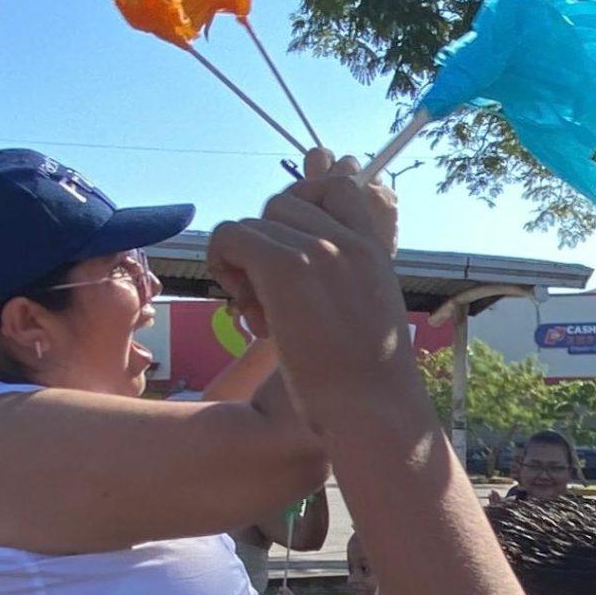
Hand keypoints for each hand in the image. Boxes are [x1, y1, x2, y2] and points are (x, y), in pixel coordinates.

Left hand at [204, 163, 403, 424]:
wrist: (371, 409)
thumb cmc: (368, 381)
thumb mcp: (369, 313)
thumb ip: (346, 280)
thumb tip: (305, 275)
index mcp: (373, 248)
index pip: (337, 185)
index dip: (301, 206)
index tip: (287, 246)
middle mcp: (348, 239)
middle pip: (284, 200)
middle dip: (266, 237)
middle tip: (266, 288)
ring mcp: (318, 248)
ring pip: (254, 220)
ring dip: (242, 258)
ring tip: (256, 308)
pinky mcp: (285, 265)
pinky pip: (230, 235)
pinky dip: (222, 262)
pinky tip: (239, 303)